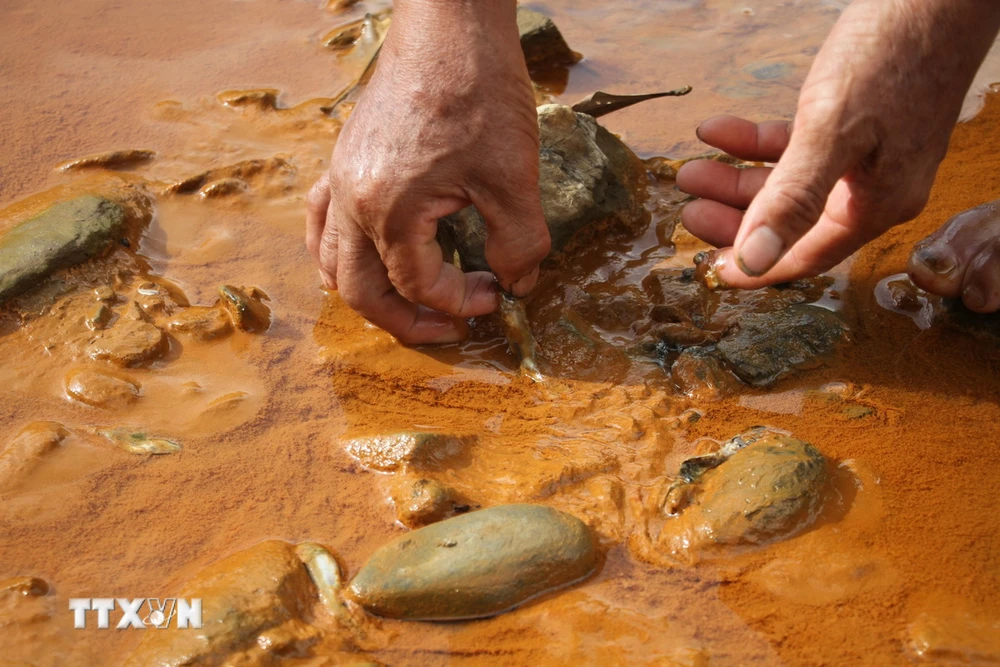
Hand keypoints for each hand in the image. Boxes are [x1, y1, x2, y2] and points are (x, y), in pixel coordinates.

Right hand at [306, 0, 549, 343]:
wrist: (450, 24)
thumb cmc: (479, 90)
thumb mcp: (513, 175)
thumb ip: (520, 242)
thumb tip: (518, 282)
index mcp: (387, 209)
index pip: (417, 283)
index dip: (459, 302)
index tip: (497, 295)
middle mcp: (351, 198)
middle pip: (359, 289)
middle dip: (404, 320)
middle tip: (448, 328)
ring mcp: (341, 177)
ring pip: (332, 260)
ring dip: (367, 292)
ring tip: (408, 304)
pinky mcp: (345, 158)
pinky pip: (324, 221)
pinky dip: (340, 251)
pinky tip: (367, 254)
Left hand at [677, 0, 999, 287]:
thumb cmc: (893, 55)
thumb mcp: (832, 131)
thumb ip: (792, 199)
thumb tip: (755, 260)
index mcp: (875, 205)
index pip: (805, 257)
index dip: (753, 267)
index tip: (708, 270)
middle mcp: (872, 190)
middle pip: (790, 224)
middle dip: (735, 220)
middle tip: (688, 210)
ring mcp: (865, 158)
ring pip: (788, 185)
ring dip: (736, 180)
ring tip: (692, 172)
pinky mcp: (857, 127)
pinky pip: (797, 149)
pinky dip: (756, 143)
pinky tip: (720, 131)